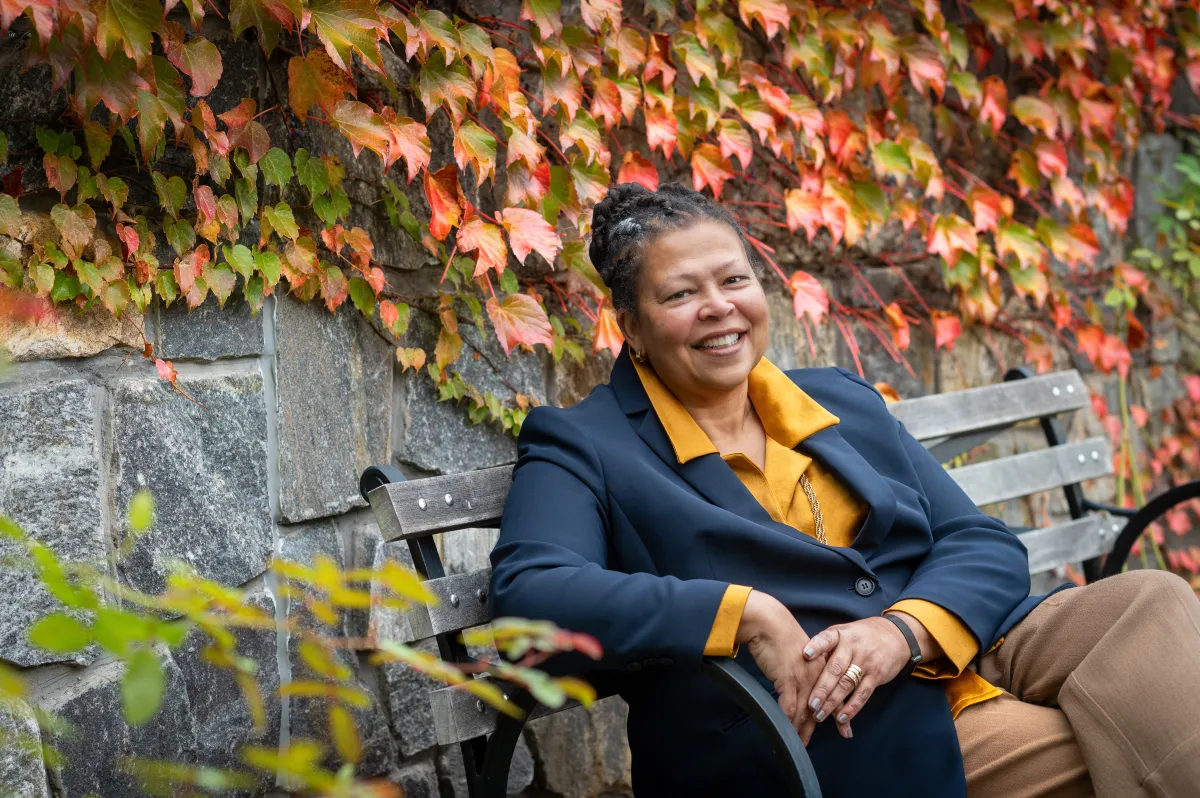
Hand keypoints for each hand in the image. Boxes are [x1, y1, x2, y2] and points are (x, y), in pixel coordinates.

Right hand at [736, 590, 825, 744]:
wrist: (767, 623)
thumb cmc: (779, 635)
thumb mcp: (798, 653)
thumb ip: (804, 668)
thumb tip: (801, 683)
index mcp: (822, 666)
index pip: (833, 693)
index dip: (838, 712)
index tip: (844, 727)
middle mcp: (816, 674)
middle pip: (822, 705)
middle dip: (824, 725)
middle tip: (828, 739)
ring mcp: (803, 677)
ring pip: (806, 709)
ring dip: (803, 728)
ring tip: (801, 742)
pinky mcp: (787, 679)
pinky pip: (789, 705)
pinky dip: (788, 720)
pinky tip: (788, 729)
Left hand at [800, 615, 920, 738]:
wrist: (894, 636)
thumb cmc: (860, 637)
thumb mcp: (843, 634)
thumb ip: (826, 649)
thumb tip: (802, 665)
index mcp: (840, 634)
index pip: (827, 638)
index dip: (816, 646)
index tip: (805, 655)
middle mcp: (852, 647)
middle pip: (835, 669)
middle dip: (822, 688)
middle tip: (810, 704)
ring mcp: (865, 661)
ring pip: (847, 684)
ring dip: (833, 702)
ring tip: (820, 716)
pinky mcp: (876, 675)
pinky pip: (862, 693)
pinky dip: (852, 707)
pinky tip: (841, 717)